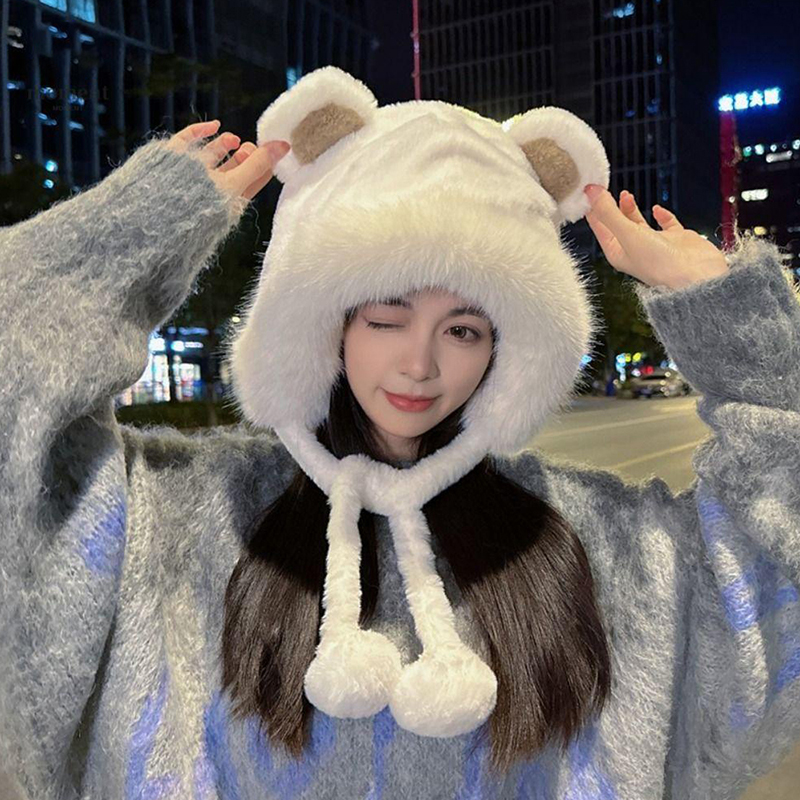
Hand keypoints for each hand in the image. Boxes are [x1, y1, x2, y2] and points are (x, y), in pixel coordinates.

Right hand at [165, 120, 290, 201]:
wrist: (152, 216)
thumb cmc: (198, 207)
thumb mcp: (233, 185)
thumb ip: (257, 166)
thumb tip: (285, 146)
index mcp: (228, 204)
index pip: (253, 182)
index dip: (264, 166)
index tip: (271, 151)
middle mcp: (210, 194)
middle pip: (233, 172)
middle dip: (244, 157)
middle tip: (249, 146)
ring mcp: (190, 180)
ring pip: (211, 159)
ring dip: (224, 145)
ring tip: (233, 138)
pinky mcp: (172, 166)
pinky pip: (188, 146)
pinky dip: (201, 134)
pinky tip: (214, 125)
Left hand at [584, 185, 729, 289]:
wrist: (694, 274)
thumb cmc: (658, 264)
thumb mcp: (627, 234)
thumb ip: (609, 212)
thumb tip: (591, 193)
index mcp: (617, 253)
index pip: (600, 228)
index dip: (594, 210)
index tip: (589, 191)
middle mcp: (634, 250)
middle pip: (617, 224)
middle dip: (612, 207)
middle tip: (606, 190)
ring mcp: (654, 244)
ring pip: (638, 223)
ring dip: (631, 209)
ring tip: (626, 195)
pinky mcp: (674, 240)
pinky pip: (666, 223)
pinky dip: (661, 215)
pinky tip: (657, 209)